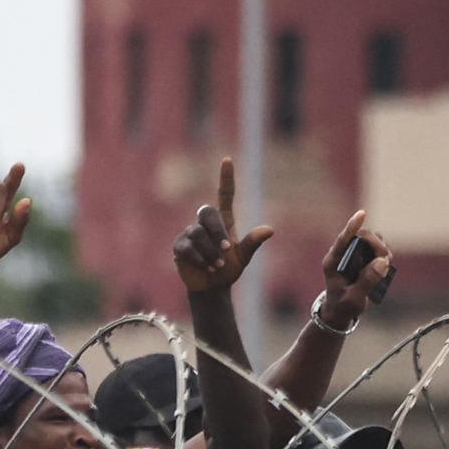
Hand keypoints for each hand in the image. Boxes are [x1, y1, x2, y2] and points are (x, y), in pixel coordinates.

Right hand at [170, 158, 273, 303]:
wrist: (212, 287)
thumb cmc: (229, 269)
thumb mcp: (243, 257)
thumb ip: (253, 242)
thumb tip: (270, 229)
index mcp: (224, 221)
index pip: (224, 194)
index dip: (226, 178)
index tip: (228, 160)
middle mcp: (205, 223)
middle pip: (206, 211)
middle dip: (216, 231)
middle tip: (226, 250)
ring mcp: (189, 233)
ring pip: (197, 233)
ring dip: (210, 252)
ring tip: (217, 266)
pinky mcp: (179, 246)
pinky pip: (187, 247)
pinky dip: (199, 260)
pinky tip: (205, 268)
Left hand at [314, 214, 398, 333]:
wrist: (340, 311)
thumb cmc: (343, 305)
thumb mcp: (354, 297)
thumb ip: (367, 280)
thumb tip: (382, 262)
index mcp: (333, 261)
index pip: (342, 240)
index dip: (352, 226)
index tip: (362, 214)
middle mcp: (343, 254)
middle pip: (363, 237)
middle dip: (377, 246)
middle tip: (385, 262)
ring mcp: (354, 255)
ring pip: (373, 241)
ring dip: (382, 251)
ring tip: (384, 268)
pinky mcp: (363, 259)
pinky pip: (378, 250)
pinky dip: (384, 257)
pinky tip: (383, 270)